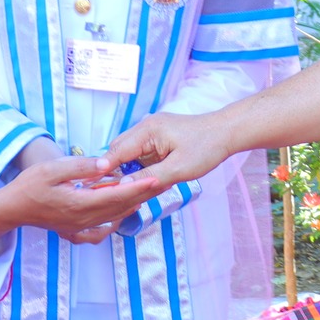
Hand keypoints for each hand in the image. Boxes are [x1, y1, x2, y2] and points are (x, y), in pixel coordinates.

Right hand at [0, 155, 163, 246]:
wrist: (12, 208)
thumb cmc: (29, 185)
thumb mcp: (52, 169)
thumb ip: (81, 167)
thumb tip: (107, 164)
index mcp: (79, 203)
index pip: (117, 195)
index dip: (138, 187)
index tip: (157, 179)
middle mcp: (83, 219)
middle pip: (120, 208)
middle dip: (142, 195)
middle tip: (162, 183)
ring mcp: (80, 227)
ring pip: (114, 217)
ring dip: (132, 205)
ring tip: (148, 193)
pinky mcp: (75, 230)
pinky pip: (102, 229)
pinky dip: (116, 220)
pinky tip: (122, 212)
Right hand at [106, 111, 235, 190]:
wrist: (226, 133)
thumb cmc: (206, 148)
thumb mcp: (178, 169)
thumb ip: (150, 178)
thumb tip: (124, 186)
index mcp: (147, 130)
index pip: (117, 151)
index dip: (104, 169)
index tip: (92, 186)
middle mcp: (145, 128)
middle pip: (119, 151)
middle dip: (114, 171)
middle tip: (110, 192)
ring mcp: (152, 132)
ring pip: (129, 154)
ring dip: (128, 170)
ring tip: (126, 189)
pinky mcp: (159, 138)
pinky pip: (141, 154)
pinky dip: (140, 167)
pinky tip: (145, 181)